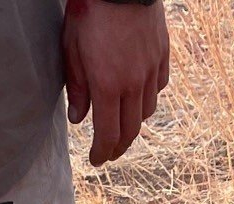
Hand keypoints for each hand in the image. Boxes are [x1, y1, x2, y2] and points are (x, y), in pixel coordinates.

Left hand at [63, 0, 168, 167]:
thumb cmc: (90, 10)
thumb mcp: (72, 47)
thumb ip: (77, 86)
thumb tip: (78, 119)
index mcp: (108, 85)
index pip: (108, 134)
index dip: (102, 152)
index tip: (96, 159)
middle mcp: (133, 84)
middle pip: (130, 131)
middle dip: (118, 147)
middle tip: (109, 152)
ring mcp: (150, 71)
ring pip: (146, 112)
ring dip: (133, 123)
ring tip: (122, 124)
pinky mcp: (162, 56)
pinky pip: (158, 87)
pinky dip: (148, 97)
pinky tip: (139, 95)